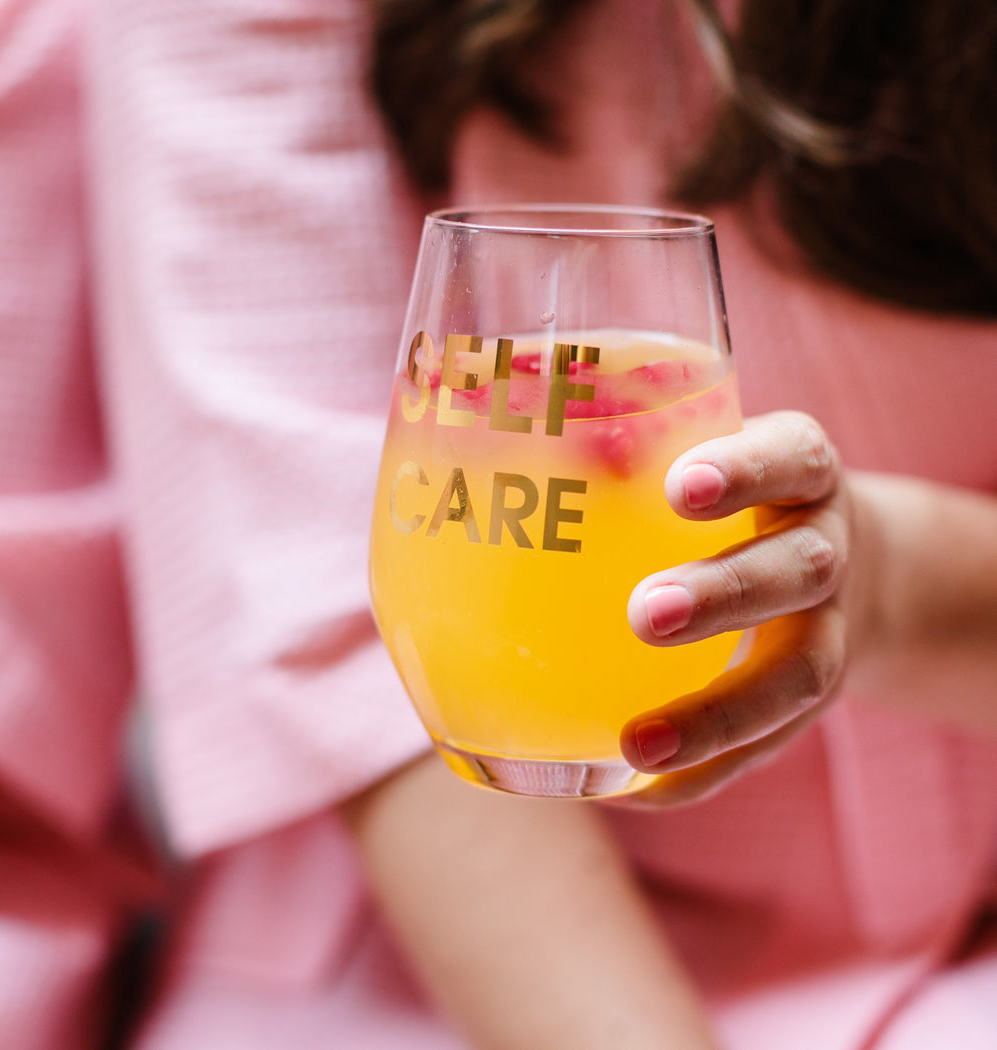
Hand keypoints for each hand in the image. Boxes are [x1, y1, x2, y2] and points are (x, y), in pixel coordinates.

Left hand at [620, 411, 872, 804]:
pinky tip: (634, 788)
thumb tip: (473, 463)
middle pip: (796, 571)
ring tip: (640, 742)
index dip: (744, 471)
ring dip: (720, 711)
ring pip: (800, 674)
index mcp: (799, 475)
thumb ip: (631, 456)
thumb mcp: (709, 456)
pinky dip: (705, 772)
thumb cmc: (738, 503)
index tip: (679, 487)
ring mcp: (831, 629)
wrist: (845, 564)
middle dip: (724, 595)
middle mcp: (826, 549)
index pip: (791, 457)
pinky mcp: (814, 700)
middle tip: (646, 614)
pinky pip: (769, 748)